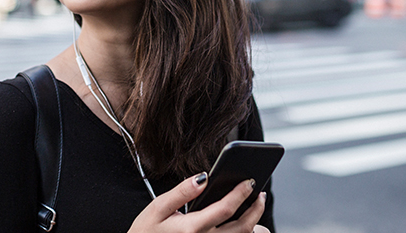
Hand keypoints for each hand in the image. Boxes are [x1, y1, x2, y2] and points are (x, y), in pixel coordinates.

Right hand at [127, 173, 267, 232]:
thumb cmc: (146, 231)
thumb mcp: (158, 207)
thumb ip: (182, 192)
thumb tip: (203, 178)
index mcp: (192, 228)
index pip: (225, 209)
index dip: (240, 193)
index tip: (249, 181)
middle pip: (242, 227)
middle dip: (256, 209)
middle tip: (259, 194)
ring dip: (255, 224)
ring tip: (255, 208)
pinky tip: (246, 225)